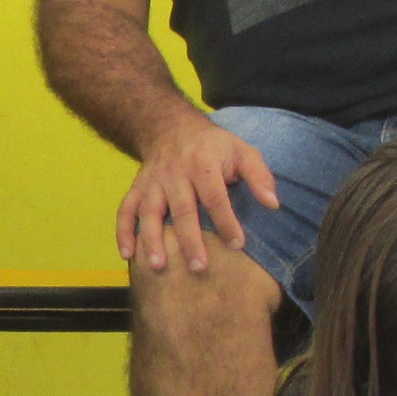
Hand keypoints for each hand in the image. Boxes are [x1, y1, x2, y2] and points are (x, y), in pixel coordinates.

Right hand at [118, 102, 278, 276]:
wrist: (171, 127)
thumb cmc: (213, 146)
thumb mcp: (242, 151)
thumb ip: (259, 176)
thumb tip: (273, 204)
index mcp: (203, 163)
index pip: (215, 196)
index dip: (226, 221)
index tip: (237, 244)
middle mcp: (174, 173)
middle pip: (182, 209)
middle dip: (189, 239)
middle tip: (198, 267)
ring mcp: (152, 182)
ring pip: (149, 212)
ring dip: (152, 239)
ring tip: (158, 265)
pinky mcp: (137, 188)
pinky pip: (126, 210)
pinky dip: (124, 231)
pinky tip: (127, 254)